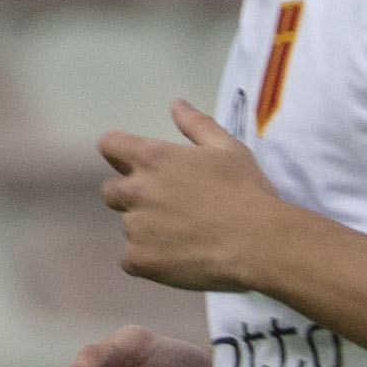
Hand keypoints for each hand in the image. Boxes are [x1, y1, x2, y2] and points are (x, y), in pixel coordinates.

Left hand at [98, 101, 288, 292]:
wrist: (257, 243)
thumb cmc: (245, 192)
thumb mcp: (228, 149)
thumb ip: (197, 125)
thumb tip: (176, 104)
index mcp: (153, 158)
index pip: (110, 146)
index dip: (120, 154)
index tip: (137, 165)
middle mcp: (136, 191)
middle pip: (110, 192)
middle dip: (131, 196)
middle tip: (167, 207)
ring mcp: (135, 229)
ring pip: (127, 228)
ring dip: (146, 230)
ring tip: (181, 237)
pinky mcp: (140, 261)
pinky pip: (131, 260)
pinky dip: (148, 260)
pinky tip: (175, 259)